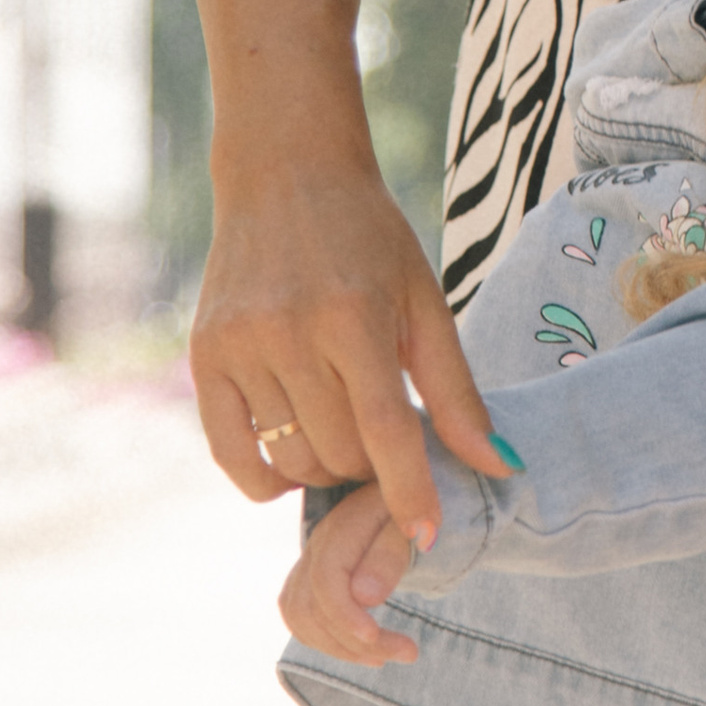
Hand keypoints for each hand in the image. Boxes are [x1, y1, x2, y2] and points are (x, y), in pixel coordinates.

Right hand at [191, 150, 509, 544]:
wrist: (285, 173)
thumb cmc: (369, 238)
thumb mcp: (424, 298)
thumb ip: (456, 387)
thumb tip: (499, 464)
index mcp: (354, 314)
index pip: (386, 430)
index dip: (410, 490)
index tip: (427, 532)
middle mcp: (289, 331)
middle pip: (339, 453)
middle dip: (369, 465)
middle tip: (381, 435)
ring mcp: (240, 345)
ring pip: (290, 459)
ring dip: (324, 464)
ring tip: (342, 426)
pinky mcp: (205, 355)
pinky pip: (231, 453)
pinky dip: (263, 477)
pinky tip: (289, 461)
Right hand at [281, 483, 420, 666]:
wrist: (416, 495)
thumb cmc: (420, 512)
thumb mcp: (416, 525)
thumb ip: (390, 555)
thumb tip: (363, 598)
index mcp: (344, 525)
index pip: (324, 579)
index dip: (344, 616)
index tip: (378, 639)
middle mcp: (318, 542)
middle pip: (310, 606)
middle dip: (353, 641)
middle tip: (408, 653)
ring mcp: (310, 559)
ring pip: (300, 617)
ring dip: (340, 648)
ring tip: (387, 657)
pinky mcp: (311, 576)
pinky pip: (301, 616)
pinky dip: (326, 640)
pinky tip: (362, 649)